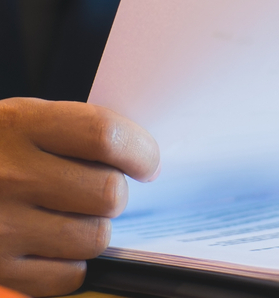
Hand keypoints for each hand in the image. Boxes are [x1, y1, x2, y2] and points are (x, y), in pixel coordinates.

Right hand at [0, 97, 159, 296]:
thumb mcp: (27, 117)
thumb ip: (79, 131)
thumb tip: (143, 160)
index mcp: (23, 124)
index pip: (105, 135)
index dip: (141, 151)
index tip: (147, 163)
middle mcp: (10, 174)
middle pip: (107, 192)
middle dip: (116, 191)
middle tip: (101, 187)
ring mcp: (0, 226)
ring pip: (95, 237)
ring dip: (96, 227)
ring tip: (74, 214)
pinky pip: (68, 277)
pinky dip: (72, 264)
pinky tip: (55, 242)